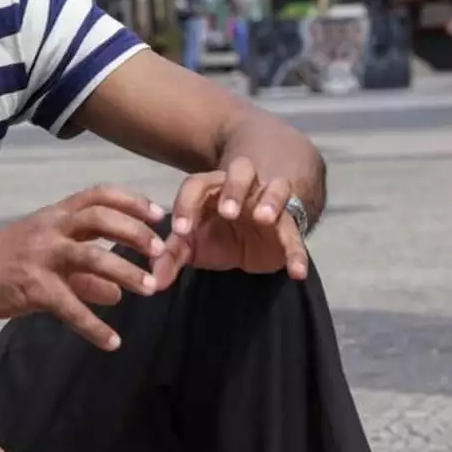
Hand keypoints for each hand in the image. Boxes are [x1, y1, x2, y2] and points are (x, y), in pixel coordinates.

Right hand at [0, 185, 166, 350]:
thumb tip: (117, 294)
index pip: (97, 195)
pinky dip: (94, 326)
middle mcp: (50, 229)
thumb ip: (83, 275)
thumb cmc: (0, 262)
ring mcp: (41, 256)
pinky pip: (69, 306)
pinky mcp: (32, 286)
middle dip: (135, 232)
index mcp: (54, 216)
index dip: (131, 201)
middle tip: (160, 252)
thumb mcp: (44, 258)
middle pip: (100, 217)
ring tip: (149, 289)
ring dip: (125, 272)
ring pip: (91, 255)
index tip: (158, 215)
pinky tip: (111, 342)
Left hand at [151, 157, 307, 290]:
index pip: (196, 185)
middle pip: (241, 171)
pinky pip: (296, 234)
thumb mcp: (191, 245)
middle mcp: (241, 188)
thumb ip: (172, 257)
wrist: (252, 236)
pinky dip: (297, 251)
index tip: (180, 231)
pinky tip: (296, 272)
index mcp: (211, 188)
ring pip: (275, 187)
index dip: (186, 204)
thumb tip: (154, 280)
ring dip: (270, 200)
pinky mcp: (288, 226)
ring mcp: (267, 203)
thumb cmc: (215, 234)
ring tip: (263, 218)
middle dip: (234, 188)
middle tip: (227, 211)